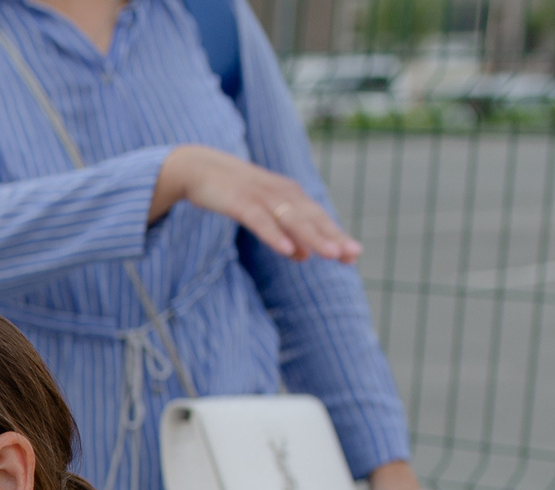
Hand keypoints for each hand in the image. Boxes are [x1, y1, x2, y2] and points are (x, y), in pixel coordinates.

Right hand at [155, 146, 360, 262]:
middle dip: (333, 237)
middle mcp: (282, 193)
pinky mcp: (240, 202)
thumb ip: (285, 233)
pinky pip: (261, 222)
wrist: (199, 168)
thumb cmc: (234, 192)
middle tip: (352, 255)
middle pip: (311, 218)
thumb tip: (304, 256)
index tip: (355, 255)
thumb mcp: (263, 212)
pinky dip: (275, 235)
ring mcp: (261, 196)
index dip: (336, 235)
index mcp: (290, 195)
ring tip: (331, 255)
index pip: (318, 218)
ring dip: (313, 237)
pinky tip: (288, 251)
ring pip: (292, 220)